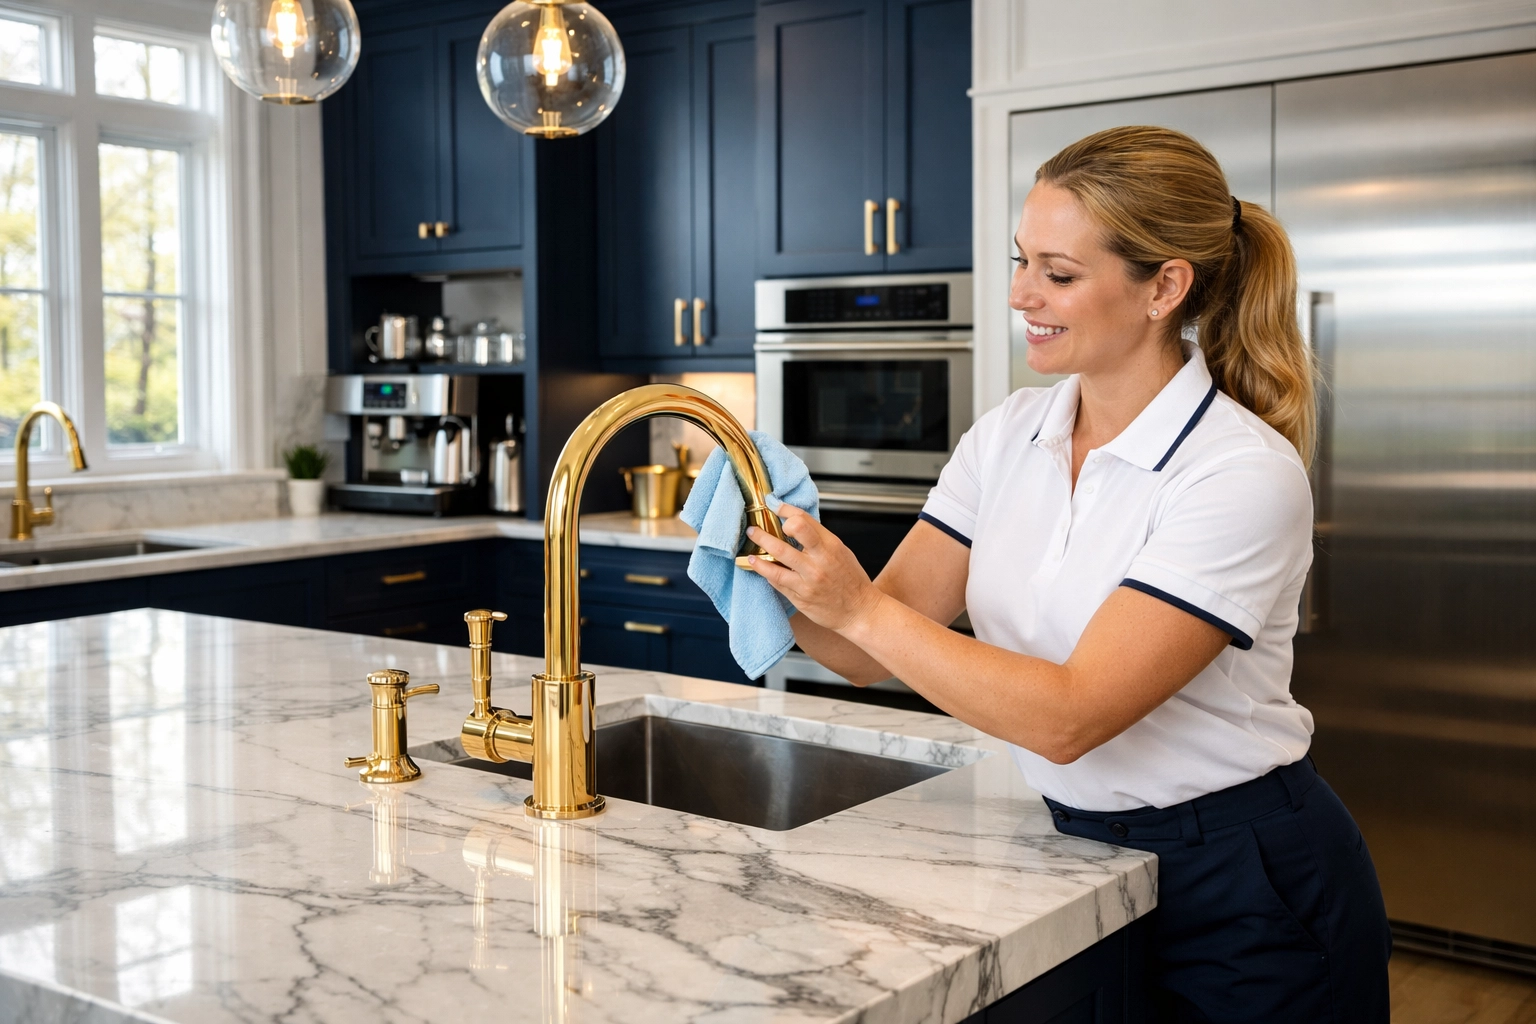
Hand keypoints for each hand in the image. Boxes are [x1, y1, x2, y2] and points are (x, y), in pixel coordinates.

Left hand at [746, 503, 883, 632]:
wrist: (859, 611)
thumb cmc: (851, 579)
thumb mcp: (840, 550)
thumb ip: (818, 536)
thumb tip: (793, 520)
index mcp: (830, 546)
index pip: (802, 521)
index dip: (784, 511)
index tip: (773, 507)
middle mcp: (819, 563)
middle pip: (784, 544)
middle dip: (764, 534)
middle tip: (753, 530)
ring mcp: (808, 582)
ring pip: (776, 565)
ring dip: (758, 555)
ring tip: (750, 551)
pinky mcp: (801, 598)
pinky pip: (777, 582)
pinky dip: (765, 573)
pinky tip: (757, 566)